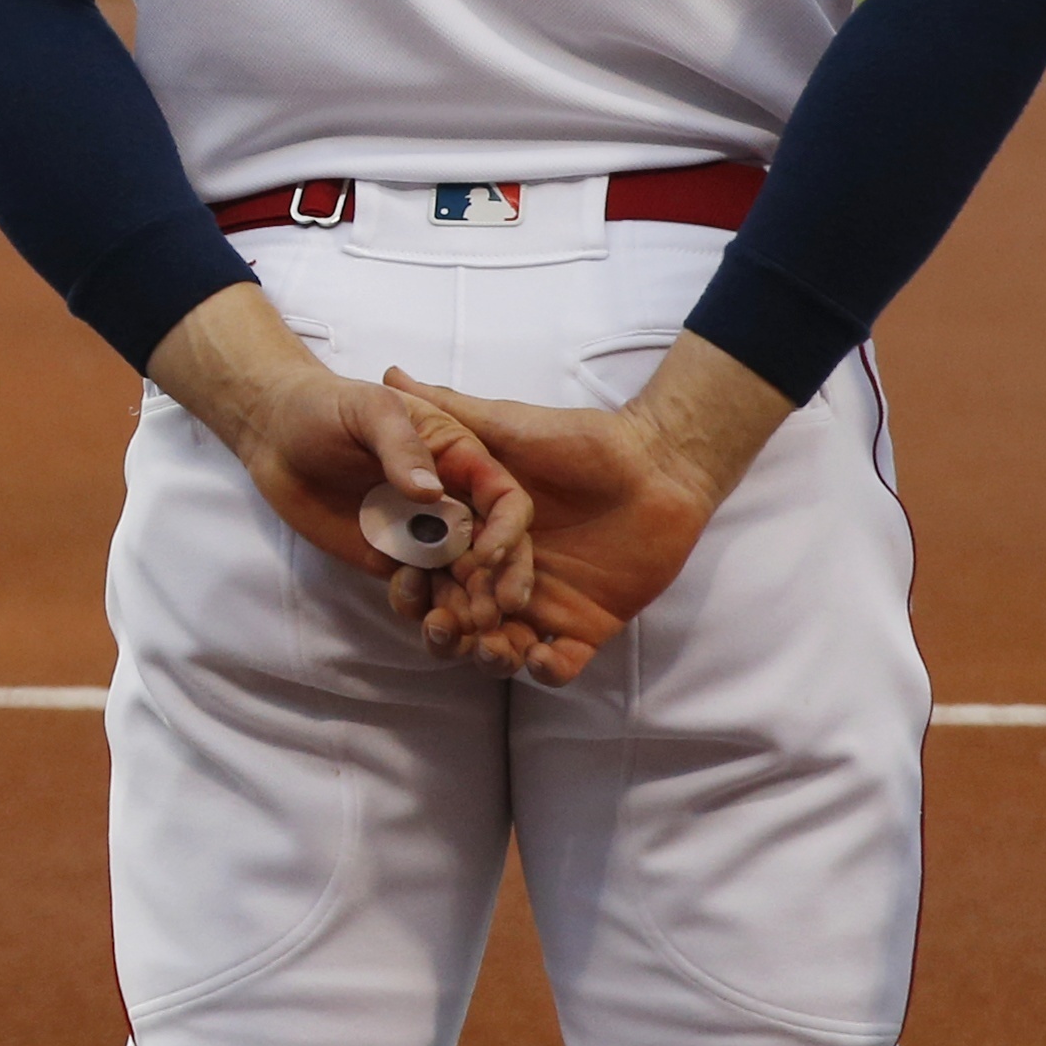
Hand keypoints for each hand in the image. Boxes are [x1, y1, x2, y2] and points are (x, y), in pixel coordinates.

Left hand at [146, 283, 536, 598]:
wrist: (275, 435)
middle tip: (486, 612)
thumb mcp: (367, 408)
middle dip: (495, 582)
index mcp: (461, 457)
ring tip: (460, 626)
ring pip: (459, 577)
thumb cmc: (326, 406)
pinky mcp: (391, 556)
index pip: (505, 499)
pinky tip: (404, 595)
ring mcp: (422, 532)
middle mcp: (451, 499)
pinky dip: (421, 602)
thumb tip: (431, 493)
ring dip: (465, 603)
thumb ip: (400, 445)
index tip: (486, 557)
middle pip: (493, 547)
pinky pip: (418, 589)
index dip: (506, 531)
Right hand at [385, 334, 795, 684]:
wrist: (655, 465)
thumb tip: (390, 375)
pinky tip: (537, 657)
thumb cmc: (579, 441)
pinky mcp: (586, 626)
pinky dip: (546, 670)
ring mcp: (544, 604)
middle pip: (462, 618)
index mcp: (478, 537)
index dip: (416, 586)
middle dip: (447, 632)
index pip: (435, 573)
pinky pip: (560, 663)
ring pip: (503, 648)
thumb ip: (450, 410)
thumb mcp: (506, 425)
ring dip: (490, 657)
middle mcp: (504, 576)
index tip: (406, 589)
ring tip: (490, 649)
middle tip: (443, 631)